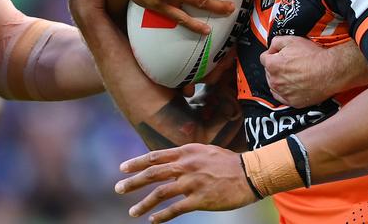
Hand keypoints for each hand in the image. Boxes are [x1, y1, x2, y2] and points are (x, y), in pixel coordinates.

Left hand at [115, 144, 256, 222]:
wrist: (249, 174)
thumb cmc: (229, 162)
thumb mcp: (206, 151)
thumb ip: (188, 155)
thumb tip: (171, 160)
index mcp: (187, 152)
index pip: (156, 156)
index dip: (137, 162)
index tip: (123, 168)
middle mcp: (186, 166)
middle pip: (153, 174)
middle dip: (133, 182)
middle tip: (118, 188)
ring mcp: (192, 183)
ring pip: (160, 194)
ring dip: (143, 204)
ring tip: (132, 211)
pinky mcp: (199, 199)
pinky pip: (174, 210)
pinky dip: (161, 216)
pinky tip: (153, 221)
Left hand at [260, 36, 342, 107]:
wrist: (330, 71)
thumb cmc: (313, 56)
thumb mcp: (292, 40)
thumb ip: (276, 42)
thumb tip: (271, 47)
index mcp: (272, 65)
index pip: (264, 58)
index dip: (273, 54)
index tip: (280, 54)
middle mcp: (275, 80)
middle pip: (269, 72)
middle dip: (276, 67)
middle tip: (290, 63)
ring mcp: (283, 93)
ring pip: (275, 85)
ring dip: (280, 79)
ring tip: (294, 74)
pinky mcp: (292, 102)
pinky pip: (282, 97)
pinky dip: (285, 91)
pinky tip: (294, 85)